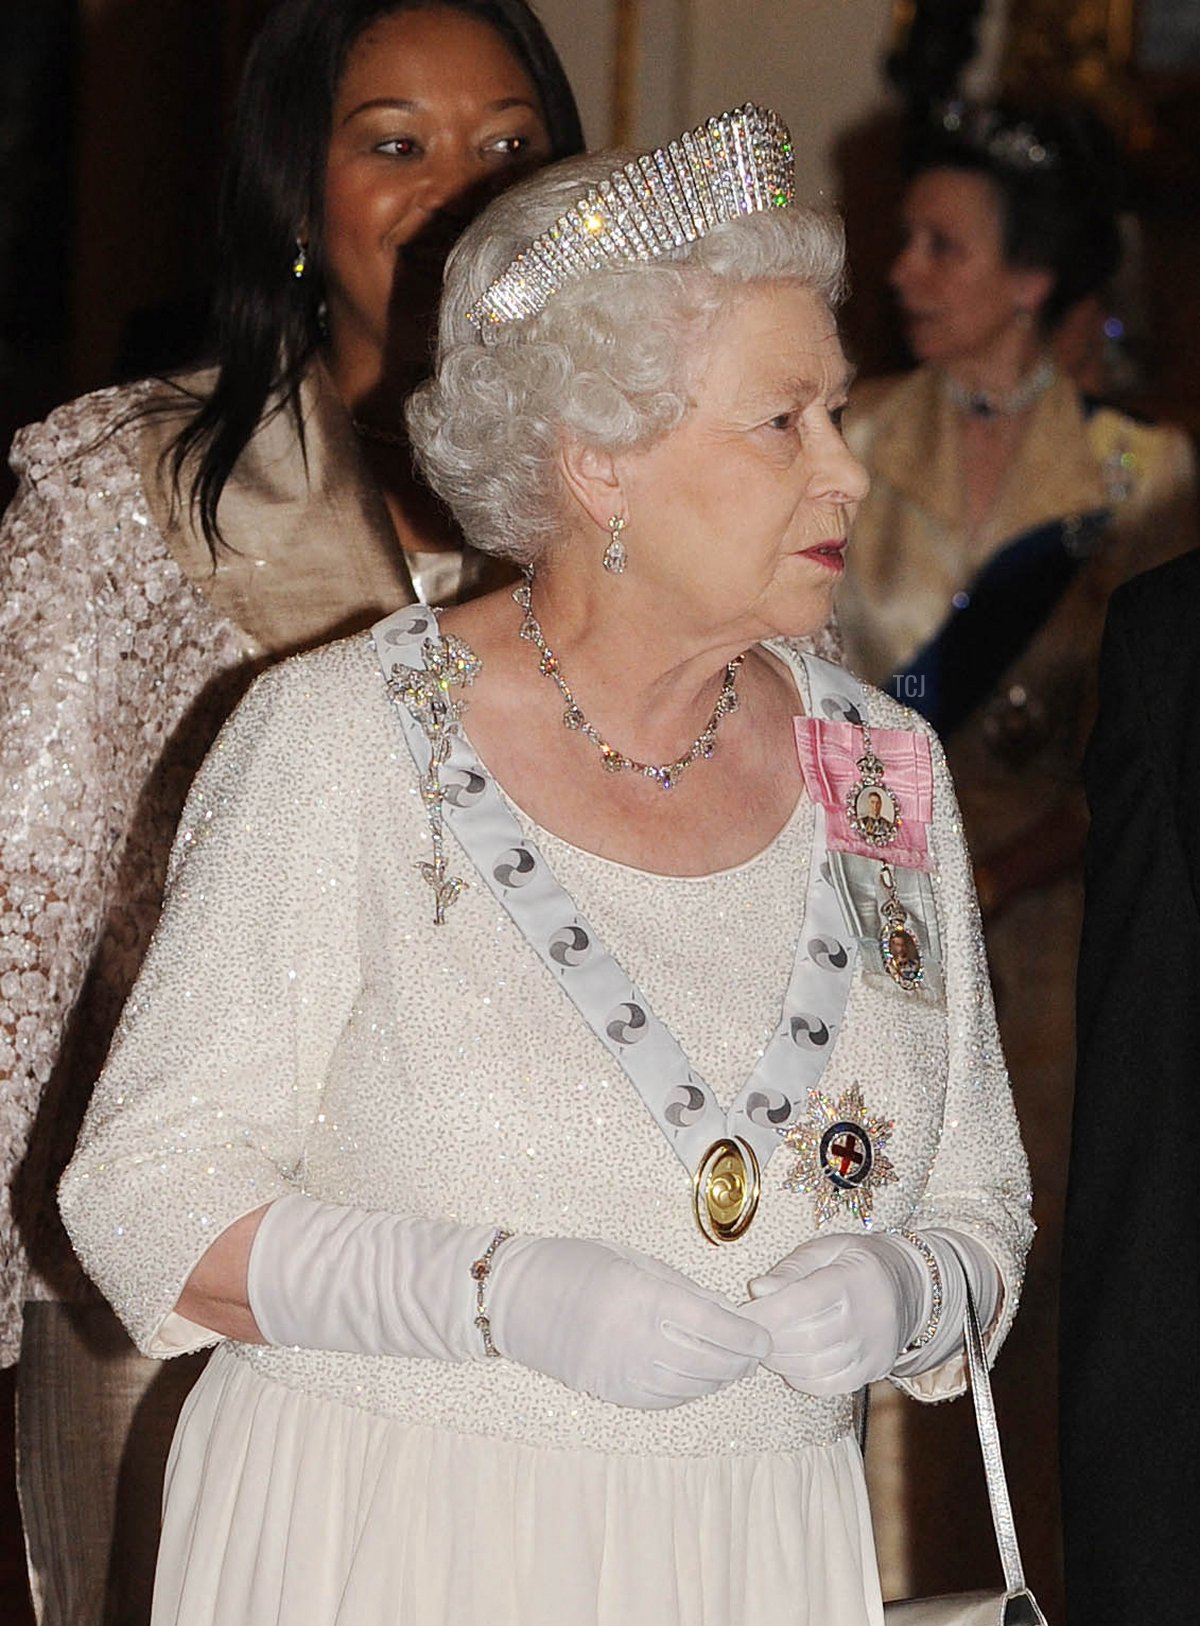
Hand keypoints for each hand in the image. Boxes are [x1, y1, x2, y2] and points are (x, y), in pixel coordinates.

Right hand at [489, 1236, 770, 1409]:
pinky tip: (700, 1376)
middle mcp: (638, 1343)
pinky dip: (692, 1390)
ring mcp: (624, 1375)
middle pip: (711, 1363)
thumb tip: (729, 1313)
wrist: (518, 1299)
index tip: (764, 1335)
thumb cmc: (577, 1264)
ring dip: (721, 1377)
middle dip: (742, 1360)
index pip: (716, 1328)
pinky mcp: (613, 1394)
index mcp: (645, 1300)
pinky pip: (667, 1400)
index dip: (748, 1335)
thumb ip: (683, 1289)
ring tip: (733, 1363)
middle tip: (755, 1349)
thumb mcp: (634, 1260)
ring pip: (693, 1387)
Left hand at [741, 1231, 926, 1395]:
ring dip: (781, 1361)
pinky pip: (830, 1385)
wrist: (910, 1288)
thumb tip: (757, 1290)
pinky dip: (802, 1379)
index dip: (767, 1311)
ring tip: (765, 1347)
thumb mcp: (828, 1249)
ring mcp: (872, 1349)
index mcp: (853, 1280)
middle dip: (769, 1339)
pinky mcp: (873, 1371)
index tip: (744, 1313)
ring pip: (816, 1366)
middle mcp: (867, 1318)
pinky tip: (789, 1364)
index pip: (803, 1302)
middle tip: (749, 1333)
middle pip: (806, 1338)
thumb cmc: (858, 1262)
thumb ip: (791, 1269)